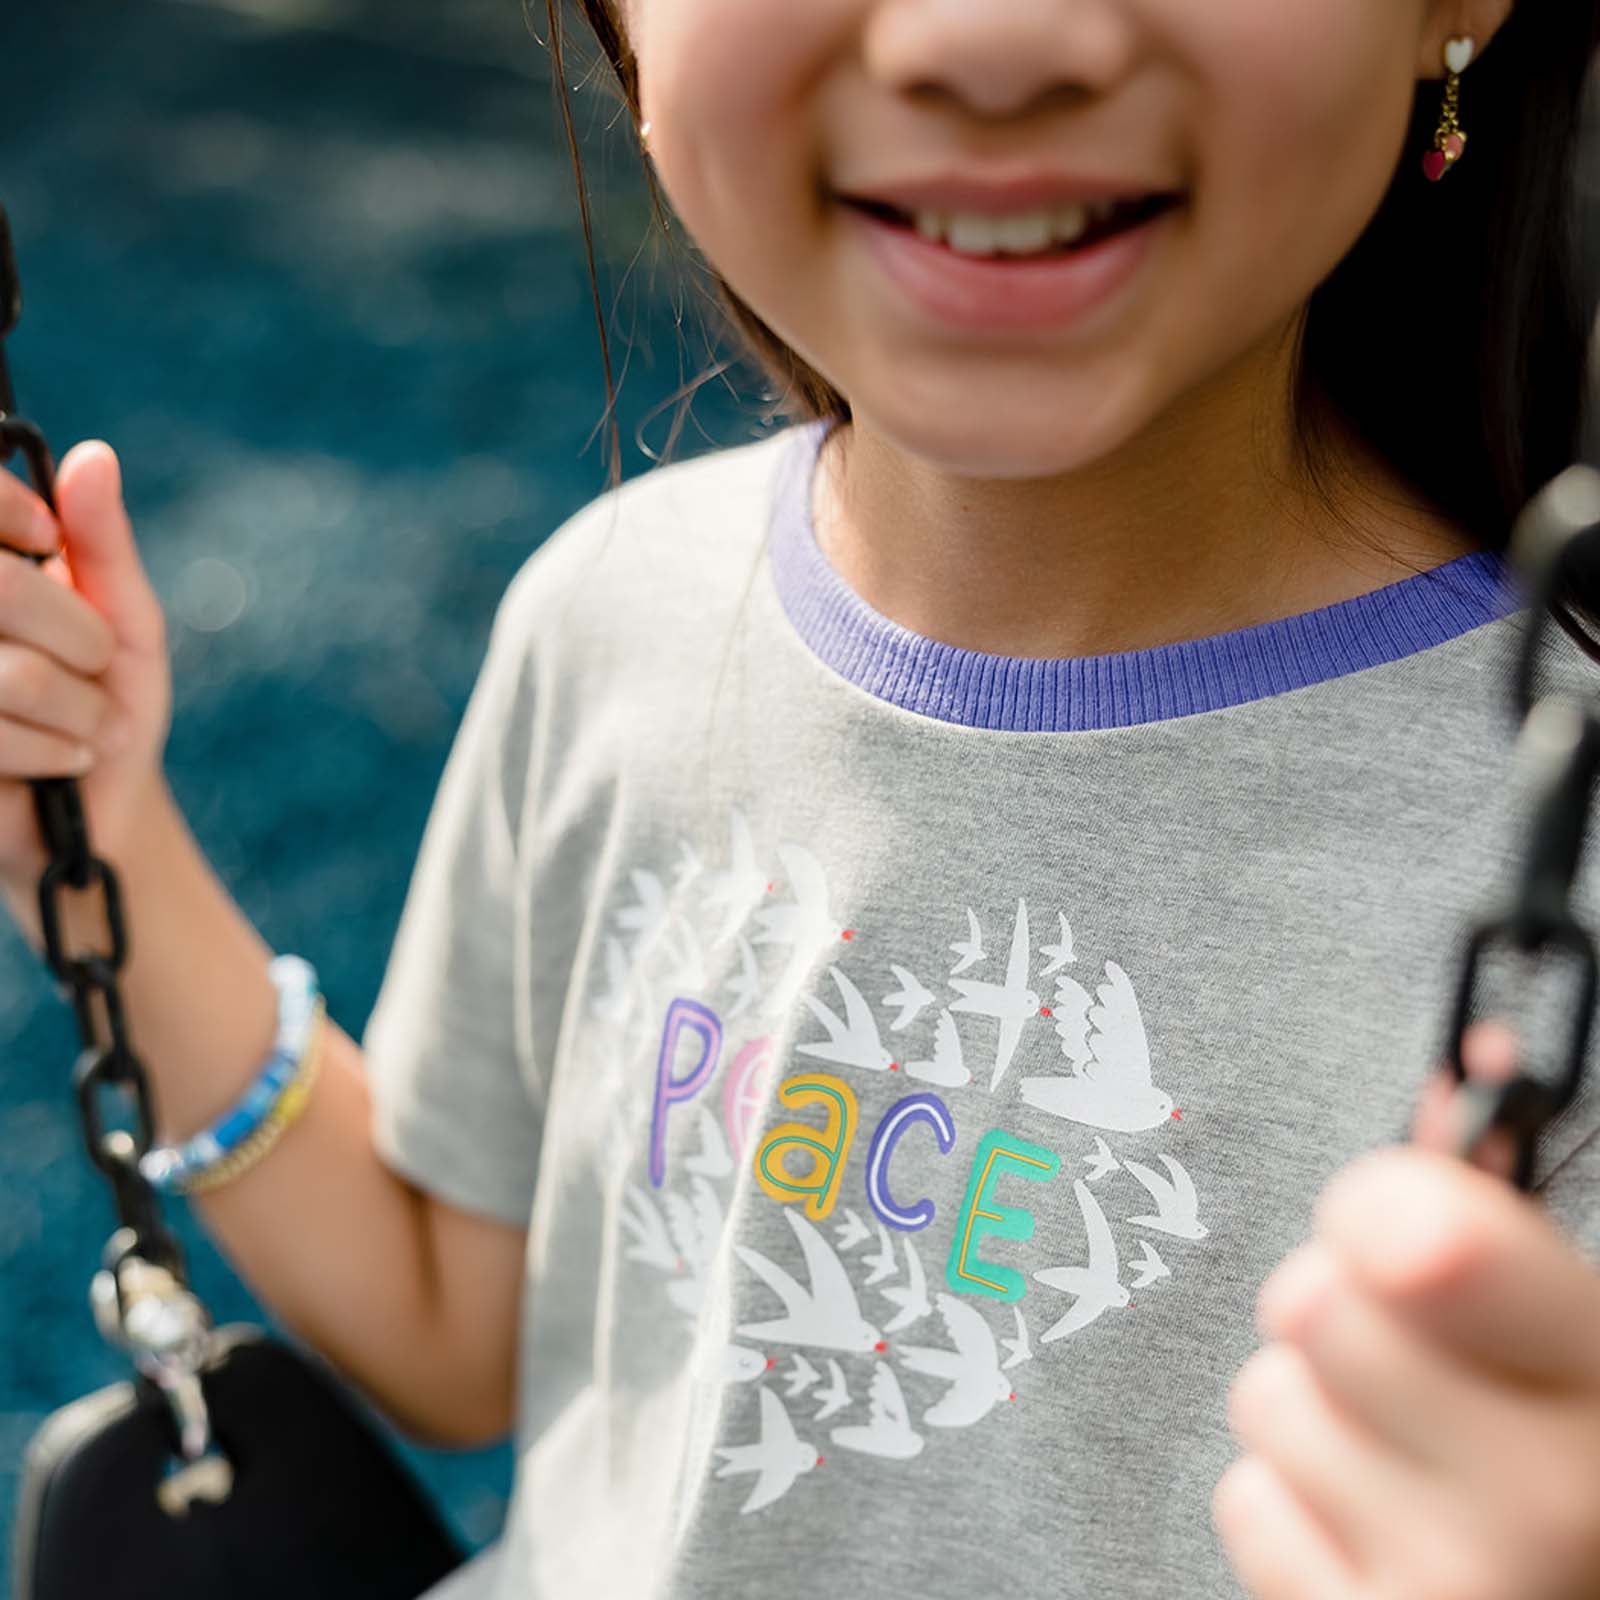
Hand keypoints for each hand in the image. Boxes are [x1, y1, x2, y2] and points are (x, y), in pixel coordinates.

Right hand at [0, 440, 170, 897]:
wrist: (101, 813)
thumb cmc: (110, 702)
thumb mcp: (123, 617)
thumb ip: (101, 541)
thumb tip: (94, 456)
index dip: (13, 513)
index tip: (49, 540)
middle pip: (3, 591)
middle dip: (77, 636)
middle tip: (97, 668)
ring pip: (9, 673)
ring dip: (77, 709)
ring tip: (89, 728)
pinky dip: (55, 751)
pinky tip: (64, 762)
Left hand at [1214, 1020, 1599, 1599]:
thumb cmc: (1554, 1438)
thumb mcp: (1568, 1323)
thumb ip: (1496, 1215)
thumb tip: (1477, 1058)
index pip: (1440, 1254)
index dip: (1387, 1211)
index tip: (1383, 1221)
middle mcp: (1557, 1496)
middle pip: (1313, 1302)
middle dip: (1337, 1310)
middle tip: (1407, 1355)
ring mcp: (1464, 1590)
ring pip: (1271, 1399)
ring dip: (1315, 1415)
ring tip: (1403, 1458)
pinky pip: (1248, 1504)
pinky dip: (1292, 1510)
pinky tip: (1375, 1535)